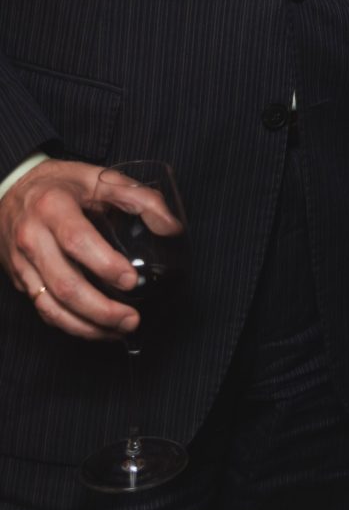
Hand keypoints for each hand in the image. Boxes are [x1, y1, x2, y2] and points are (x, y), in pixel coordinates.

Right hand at [0, 160, 178, 341]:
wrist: (10, 189)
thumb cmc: (60, 184)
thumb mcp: (99, 178)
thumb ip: (139, 198)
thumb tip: (172, 227)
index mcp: (52, 207)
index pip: (77, 241)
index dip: (105, 264)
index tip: (132, 280)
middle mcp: (31, 238)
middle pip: (64, 284)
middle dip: (101, 309)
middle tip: (132, 318)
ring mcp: (22, 263)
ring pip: (51, 306)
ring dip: (87, 326)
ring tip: (119, 331)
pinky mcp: (20, 280)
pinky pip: (44, 310)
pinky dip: (71, 326)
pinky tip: (96, 328)